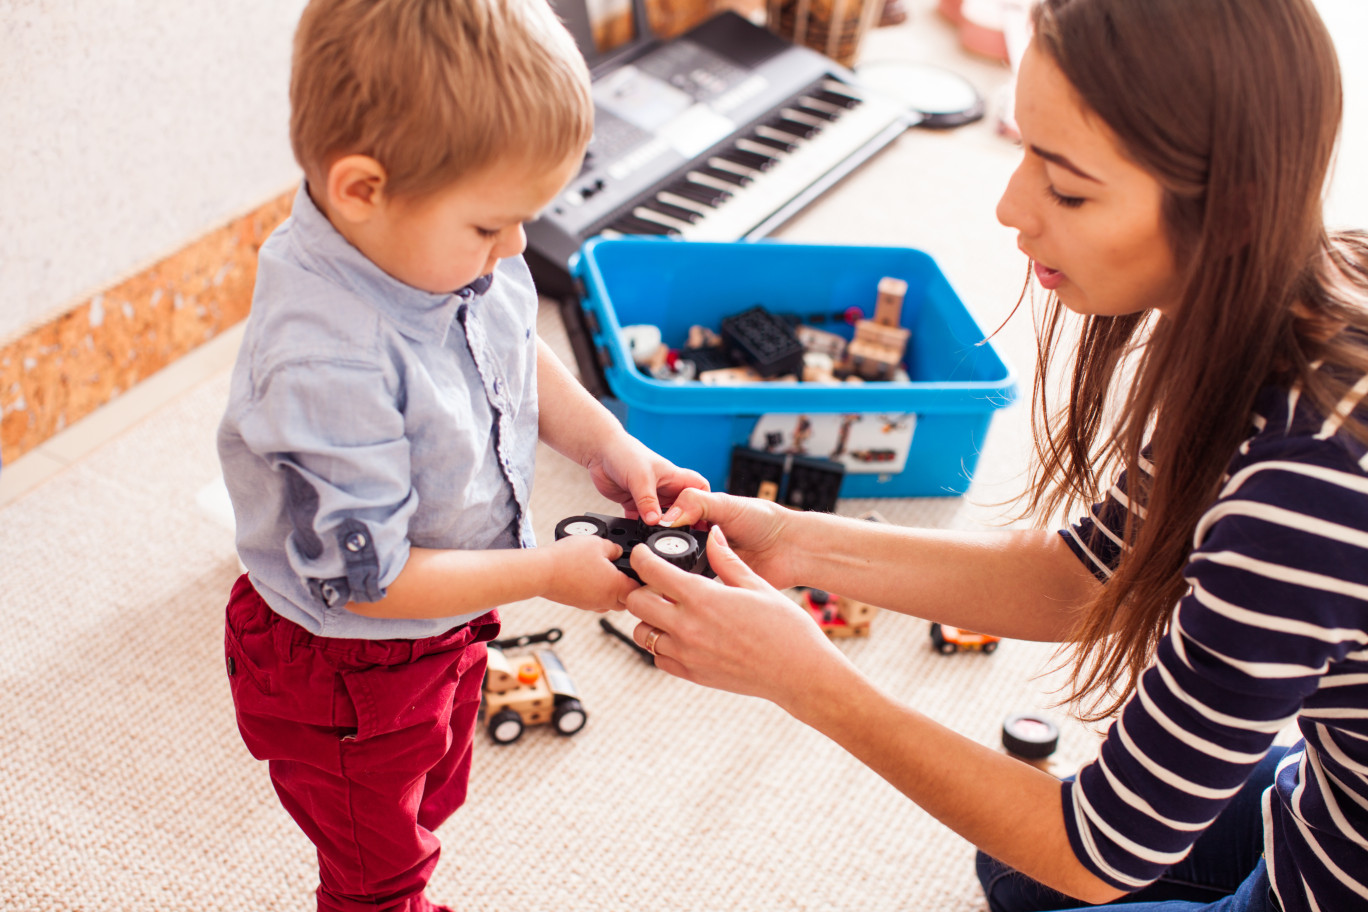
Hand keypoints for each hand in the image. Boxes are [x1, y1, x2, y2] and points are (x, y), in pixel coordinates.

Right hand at [542, 532, 638, 612]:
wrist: (541, 572)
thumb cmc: (569, 558)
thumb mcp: (598, 543)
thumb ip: (614, 548)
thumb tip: (619, 551)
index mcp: (616, 587)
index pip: (641, 591)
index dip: (645, 580)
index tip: (643, 570)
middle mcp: (606, 601)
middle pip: (628, 601)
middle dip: (631, 588)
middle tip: (628, 571)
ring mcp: (591, 605)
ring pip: (611, 602)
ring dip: (614, 591)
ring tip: (609, 573)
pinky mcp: (579, 604)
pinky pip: (596, 601)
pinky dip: (598, 592)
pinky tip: (592, 577)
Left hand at [584, 434, 708, 525]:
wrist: (600, 451)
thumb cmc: (625, 453)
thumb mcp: (640, 477)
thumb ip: (647, 500)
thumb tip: (654, 521)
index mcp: (674, 478)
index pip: (700, 490)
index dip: (704, 504)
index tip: (702, 520)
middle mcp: (665, 489)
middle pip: (683, 509)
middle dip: (683, 522)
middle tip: (680, 536)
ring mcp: (650, 498)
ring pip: (663, 518)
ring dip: (661, 527)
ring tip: (660, 538)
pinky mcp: (635, 505)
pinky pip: (642, 521)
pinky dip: (641, 528)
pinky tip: (639, 535)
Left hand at [623, 524, 845, 708]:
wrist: (800, 672)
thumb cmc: (786, 629)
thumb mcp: (757, 585)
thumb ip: (726, 560)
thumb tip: (713, 534)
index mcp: (703, 598)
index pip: (651, 571)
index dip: (642, 557)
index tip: (644, 554)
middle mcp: (688, 627)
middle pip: (636, 603)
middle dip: (641, 589)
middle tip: (658, 585)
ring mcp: (687, 654)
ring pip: (642, 633)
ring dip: (651, 619)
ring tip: (673, 612)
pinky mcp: (692, 674)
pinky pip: (659, 658)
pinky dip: (663, 645)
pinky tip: (684, 636)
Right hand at [656, 488, 796, 588]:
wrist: (791, 548)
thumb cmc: (764, 520)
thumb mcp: (726, 503)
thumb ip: (695, 503)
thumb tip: (666, 517)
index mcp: (696, 520)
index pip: (664, 526)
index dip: (654, 531)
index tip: (644, 536)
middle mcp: (698, 543)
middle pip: (667, 552)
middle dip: (661, 556)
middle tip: (653, 559)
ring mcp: (707, 565)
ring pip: (678, 572)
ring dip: (675, 573)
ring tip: (668, 574)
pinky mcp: (716, 586)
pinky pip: (697, 589)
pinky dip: (692, 588)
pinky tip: (687, 586)